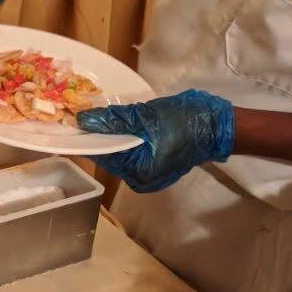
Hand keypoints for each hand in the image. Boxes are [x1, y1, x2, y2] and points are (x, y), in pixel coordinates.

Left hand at [77, 89, 234, 192]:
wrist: (217, 126)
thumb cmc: (185, 120)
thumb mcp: (147, 116)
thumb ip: (115, 120)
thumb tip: (85, 120)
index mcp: (138, 172)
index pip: (103, 154)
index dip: (89, 136)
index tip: (74, 121)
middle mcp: (140, 179)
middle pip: (110, 155)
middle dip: (101, 135)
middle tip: (87, 113)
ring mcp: (147, 175)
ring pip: (121, 153)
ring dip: (113, 135)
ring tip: (104, 116)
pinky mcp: (153, 166)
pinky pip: (132, 152)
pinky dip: (126, 138)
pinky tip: (123, 123)